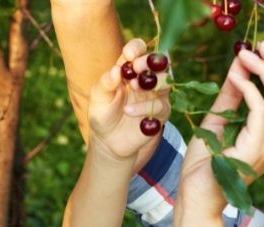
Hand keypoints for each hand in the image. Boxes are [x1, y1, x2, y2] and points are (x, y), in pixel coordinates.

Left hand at [88, 38, 170, 162]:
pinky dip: (143, 107)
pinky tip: (128, 111)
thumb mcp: (98, 96)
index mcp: (129, 69)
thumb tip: (116, 70)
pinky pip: (160, 106)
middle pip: (157, 62)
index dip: (136, 48)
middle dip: (148, 61)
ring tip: (133, 86)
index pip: (138, 50)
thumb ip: (106, 82)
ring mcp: (155, 96)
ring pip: (164, 81)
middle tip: (135, 67)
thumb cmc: (102, 114)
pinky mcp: (160, 113)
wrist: (108, 141)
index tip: (128, 55)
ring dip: (151, 81)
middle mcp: (145, 79)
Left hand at [178, 42, 263, 217]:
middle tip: (260, 46)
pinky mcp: (253, 151)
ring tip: (244, 57)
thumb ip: (231, 96)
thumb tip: (239, 65)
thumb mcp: (218, 121)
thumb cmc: (204, 165)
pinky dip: (250, 90)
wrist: (195, 197)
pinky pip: (260, 112)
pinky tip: (236, 80)